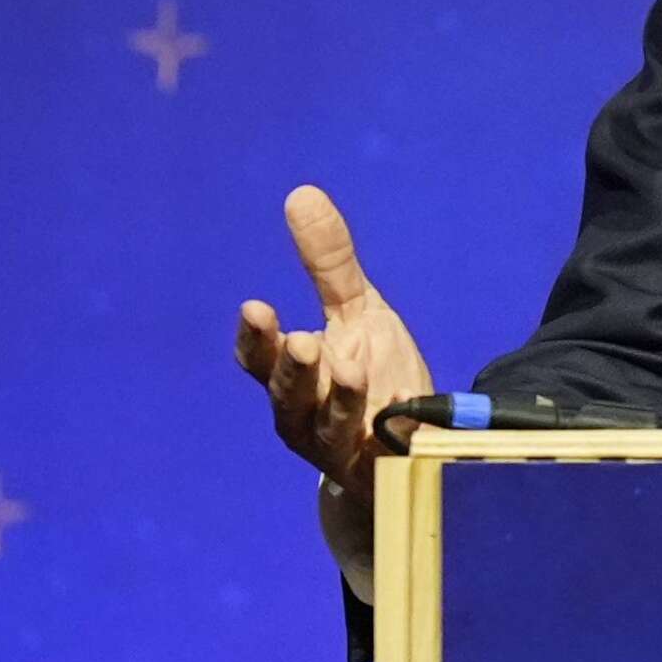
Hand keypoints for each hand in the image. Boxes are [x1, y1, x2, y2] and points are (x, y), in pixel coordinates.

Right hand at [233, 184, 434, 506]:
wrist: (406, 444)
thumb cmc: (371, 371)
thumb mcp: (355, 311)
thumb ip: (329, 264)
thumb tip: (303, 194)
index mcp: (293, 376)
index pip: (259, 361)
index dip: (255, 339)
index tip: (256, 308)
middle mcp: (306, 416)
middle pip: (288, 397)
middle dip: (293, 371)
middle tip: (302, 341)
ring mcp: (343, 446)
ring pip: (332, 428)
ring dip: (340, 399)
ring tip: (351, 368)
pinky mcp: (383, 466)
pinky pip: (385, 453)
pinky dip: (392, 433)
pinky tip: (402, 406)